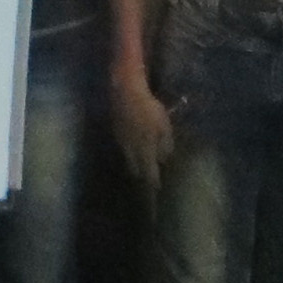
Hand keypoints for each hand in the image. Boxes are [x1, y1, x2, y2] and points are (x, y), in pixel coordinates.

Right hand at [111, 66, 174, 188]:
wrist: (125, 93)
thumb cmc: (149, 109)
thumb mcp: (164, 126)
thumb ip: (165, 145)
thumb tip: (164, 158)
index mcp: (144, 149)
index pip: (149, 172)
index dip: (153, 182)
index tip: (157, 189)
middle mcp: (130, 150)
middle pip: (135, 169)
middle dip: (142, 175)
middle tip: (148, 179)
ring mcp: (121, 141)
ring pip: (128, 159)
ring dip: (134, 164)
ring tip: (140, 166)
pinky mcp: (116, 132)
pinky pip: (123, 148)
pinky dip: (129, 152)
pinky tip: (133, 148)